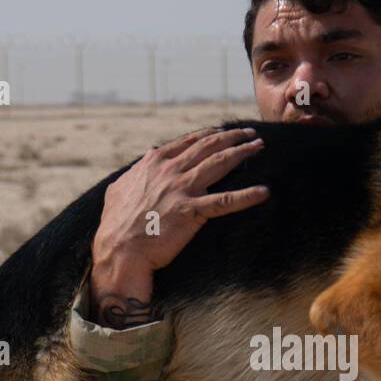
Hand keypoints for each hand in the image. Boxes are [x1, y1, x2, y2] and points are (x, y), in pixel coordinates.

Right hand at [88, 127, 266, 325]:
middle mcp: (169, 171)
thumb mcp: (119, 189)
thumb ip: (135, 172)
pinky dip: (247, 196)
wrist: (119, 249)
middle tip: (251, 133)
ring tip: (259, 146)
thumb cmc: (116, 224)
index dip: (209, 134)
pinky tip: (264, 192)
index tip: (223, 131)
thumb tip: (143, 160)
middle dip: (232, 137)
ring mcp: (181, 189)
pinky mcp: (191, 212)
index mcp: (153, 163)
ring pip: (219, 164)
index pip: (187, 142)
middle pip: (208, 147)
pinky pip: (225, 201)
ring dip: (242, 152)